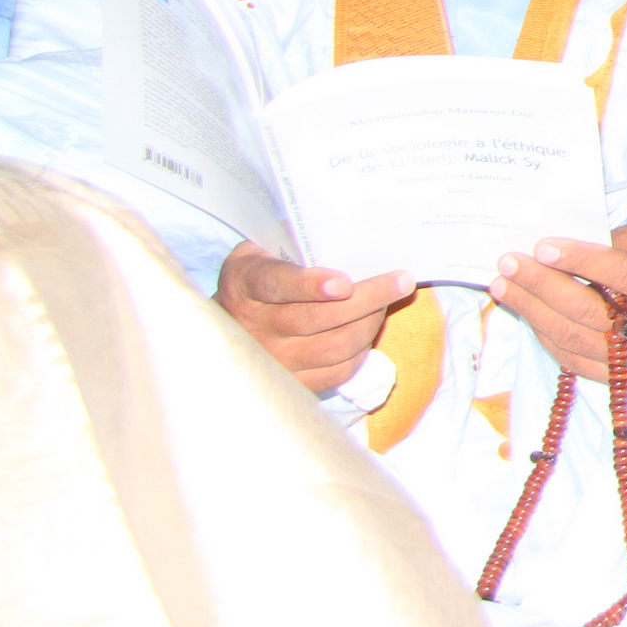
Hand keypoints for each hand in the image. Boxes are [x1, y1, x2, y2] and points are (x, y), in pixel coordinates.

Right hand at [214, 241, 412, 393]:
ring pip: (334, 347)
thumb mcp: (263, 253)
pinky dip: (361, 350)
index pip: (276, 284)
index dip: (310, 285)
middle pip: (317, 318)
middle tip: (401, 281)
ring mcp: (272, 361)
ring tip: (388, 302)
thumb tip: (355, 243)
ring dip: (370, 322)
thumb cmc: (259, 280)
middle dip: (368, 299)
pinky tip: (368, 330)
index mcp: (246, 285)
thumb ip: (295, 248)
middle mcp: (254, 327)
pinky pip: (337, 371)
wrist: (225, 328)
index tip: (343, 284)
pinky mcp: (292, 383)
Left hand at [486, 218, 626, 383]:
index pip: (623, 274)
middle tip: (509, 261)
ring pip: (572, 337)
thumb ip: (622, 239)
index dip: (581, 260)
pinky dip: (543, 333)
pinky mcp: (622, 379)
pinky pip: (571, 358)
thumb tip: (568, 243)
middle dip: (542, 284)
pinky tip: (527, 309)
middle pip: (588, 310)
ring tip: (504, 284)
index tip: (542, 246)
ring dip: (532, 309)